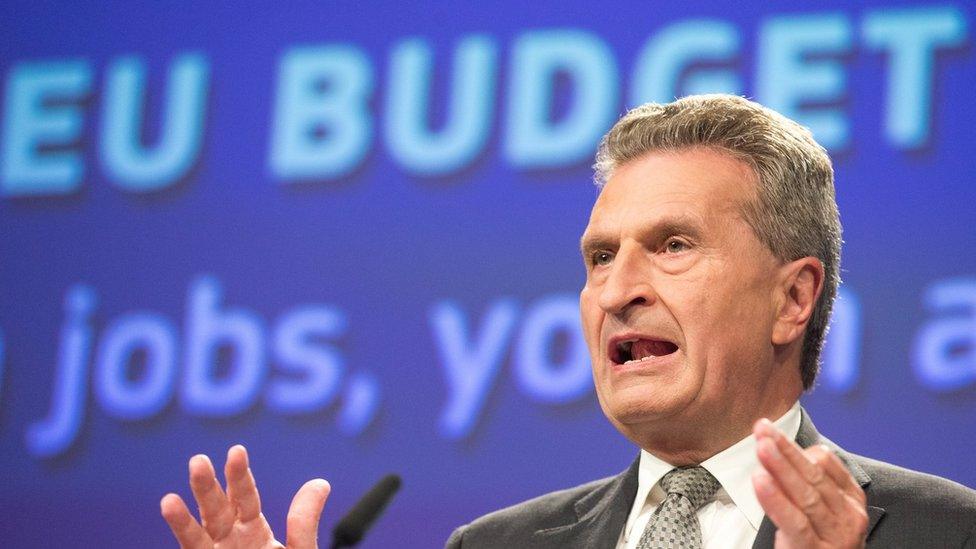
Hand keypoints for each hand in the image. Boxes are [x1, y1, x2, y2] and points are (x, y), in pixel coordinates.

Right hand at [160, 445, 330, 548]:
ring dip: (182, 520)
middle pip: (216, 511)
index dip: (240, 476)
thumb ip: (304, 522)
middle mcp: (229, 544)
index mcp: (253, 533)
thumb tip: (320, 482)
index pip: (246, 499)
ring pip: (196, 537)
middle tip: (198, 460)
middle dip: (207, 487)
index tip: (236, 451)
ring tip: (168, 500)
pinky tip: (170, 525)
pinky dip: (182, 538)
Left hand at [752, 419, 867, 548]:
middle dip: (785, 450)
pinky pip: (795, 521)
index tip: (769, 431)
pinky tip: (760, 480)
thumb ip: (809, 484)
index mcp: (851, 500)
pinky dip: (776, 499)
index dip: (795, 445)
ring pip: (806, 495)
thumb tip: (782, 451)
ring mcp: (835, 536)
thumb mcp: (821, 511)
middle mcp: (849, 516)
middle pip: (814, 476)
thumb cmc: (821, 542)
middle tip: (762, 430)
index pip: (825, 463)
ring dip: (781, 468)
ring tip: (761, 448)